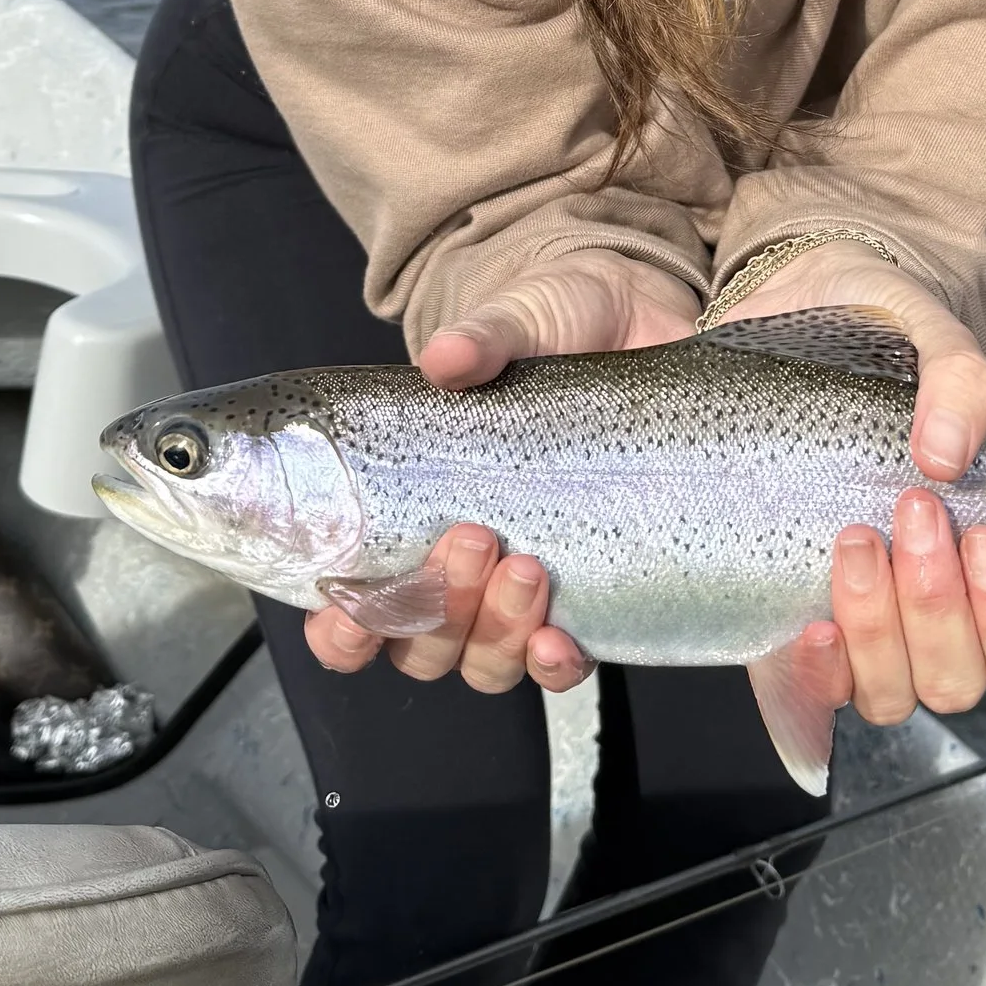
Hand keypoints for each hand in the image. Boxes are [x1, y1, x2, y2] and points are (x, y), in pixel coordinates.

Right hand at [304, 255, 697, 692]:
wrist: (644, 321)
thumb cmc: (557, 323)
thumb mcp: (517, 321)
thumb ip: (482, 339)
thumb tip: (445, 358)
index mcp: (410, 511)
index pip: (355, 602)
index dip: (341, 628)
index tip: (350, 602)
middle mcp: (459, 568)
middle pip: (419, 644)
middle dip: (436, 608)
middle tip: (472, 538)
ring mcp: (521, 589)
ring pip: (482, 661)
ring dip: (494, 631)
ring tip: (527, 566)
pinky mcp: (590, 593)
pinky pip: (559, 663)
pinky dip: (553, 664)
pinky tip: (561, 640)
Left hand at [715, 241, 985, 722]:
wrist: (799, 313)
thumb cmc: (886, 336)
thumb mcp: (928, 330)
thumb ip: (957, 375)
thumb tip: (943, 452)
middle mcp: (941, 621)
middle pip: (959, 681)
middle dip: (937, 606)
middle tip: (914, 511)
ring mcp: (872, 629)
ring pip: (892, 693)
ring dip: (878, 629)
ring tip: (859, 540)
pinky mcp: (801, 619)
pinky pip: (816, 692)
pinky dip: (818, 668)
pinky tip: (811, 623)